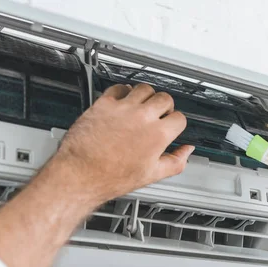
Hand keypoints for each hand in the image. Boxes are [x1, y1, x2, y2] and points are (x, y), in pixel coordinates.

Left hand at [51, 83, 193, 205]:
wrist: (81, 174)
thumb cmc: (111, 177)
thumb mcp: (152, 175)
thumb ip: (175, 162)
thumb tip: (186, 151)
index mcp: (157, 135)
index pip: (179, 118)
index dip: (177, 123)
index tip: (171, 126)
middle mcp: (142, 117)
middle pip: (165, 98)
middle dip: (165, 106)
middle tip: (159, 115)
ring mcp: (123, 108)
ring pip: (144, 89)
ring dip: (147, 96)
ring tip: (143, 105)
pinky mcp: (104, 104)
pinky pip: (119, 88)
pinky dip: (124, 91)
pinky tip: (124, 100)